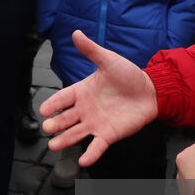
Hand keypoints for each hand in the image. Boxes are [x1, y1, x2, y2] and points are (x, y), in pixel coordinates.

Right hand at [39, 30, 157, 166]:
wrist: (151, 90)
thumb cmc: (129, 75)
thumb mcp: (109, 60)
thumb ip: (91, 50)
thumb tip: (76, 33)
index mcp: (82, 91)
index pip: (62, 98)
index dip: (53, 104)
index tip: (43, 109)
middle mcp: (85, 109)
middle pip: (65, 118)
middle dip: (55, 124)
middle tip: (46, 128)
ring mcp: (96, 123)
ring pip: (76, 133)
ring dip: (65, 140)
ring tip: (53, 146)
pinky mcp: (109, 135)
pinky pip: (97, 146)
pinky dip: (90, 154)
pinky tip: (83, 161)